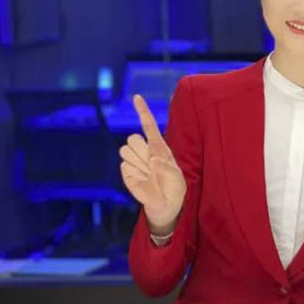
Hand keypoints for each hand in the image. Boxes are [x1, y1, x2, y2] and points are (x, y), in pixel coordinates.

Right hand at [119, 94, 186, 234]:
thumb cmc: (174, 189)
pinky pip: (126, 169)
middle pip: (132, 138)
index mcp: (160, 147)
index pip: (149, 126)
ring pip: (125, 151)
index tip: (136, 97)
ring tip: (148, 175)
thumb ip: (168, 169)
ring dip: (138, 164)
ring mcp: (134, 161)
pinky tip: (143, 182)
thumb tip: (154, 160)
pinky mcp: (127, 173)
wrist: (164, 206)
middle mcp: (145, 151)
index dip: (143, 111)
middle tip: (151, 165)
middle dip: (140, 151)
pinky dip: (135, 177)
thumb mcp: (178, 180)